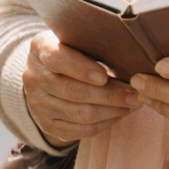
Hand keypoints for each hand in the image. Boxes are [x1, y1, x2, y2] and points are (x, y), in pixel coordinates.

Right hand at [21, 31, 141, 144]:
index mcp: (40, 49)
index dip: (81, 69)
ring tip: (132, 105)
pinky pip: (79, 130)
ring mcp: (38, 104)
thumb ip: (92, 44)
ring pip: (80, 114)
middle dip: (110, 95)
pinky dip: (103, 124)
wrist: (44, 71)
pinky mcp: (47, 124)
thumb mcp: (74, 38)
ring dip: (111, 111)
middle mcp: (34, 77)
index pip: (58, 59)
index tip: (105, 76)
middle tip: (135, 95)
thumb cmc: (70, 49)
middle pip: (74, 91)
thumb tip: (127, 59)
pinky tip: (118, 115)